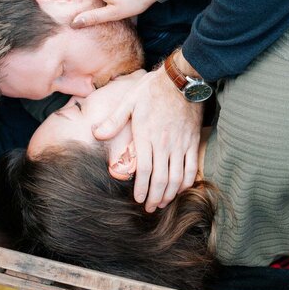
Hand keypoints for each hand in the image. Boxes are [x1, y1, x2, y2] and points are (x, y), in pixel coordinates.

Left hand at [93, 69, 201, 211]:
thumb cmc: (152, 89)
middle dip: (155, 197)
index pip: (145, 170)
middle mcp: (164, 143)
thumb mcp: (128, 101)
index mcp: (147, 135)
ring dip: (170, 193)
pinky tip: (181, 189)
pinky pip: (191, 167)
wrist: (181, 80)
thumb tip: (96, 134)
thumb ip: (114, 120)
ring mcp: (180, 144)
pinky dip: (187, 181)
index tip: (138, 200)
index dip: (142, 188)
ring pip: (177, 177)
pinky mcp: (192, 141)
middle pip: (161, 178)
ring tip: (162, 203)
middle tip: (149, 208)